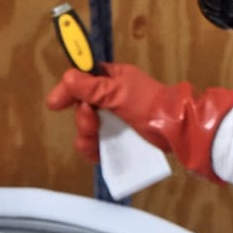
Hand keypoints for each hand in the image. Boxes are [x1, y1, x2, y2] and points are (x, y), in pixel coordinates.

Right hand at [45, 63, 232, 181]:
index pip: (82, 80)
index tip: (55, 103)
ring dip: (87, 136)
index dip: (69, 91)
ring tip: (96, 142)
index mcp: (113, 79)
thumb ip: (91, 87)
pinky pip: (98, 146)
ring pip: (88, 130)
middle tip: (92, 122)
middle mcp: (112, 99)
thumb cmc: (150, 106)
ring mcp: (116, 121)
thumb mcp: (118, 93)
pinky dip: (95, 151)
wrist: (178, 131)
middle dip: (83, 119)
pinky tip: (99, 155)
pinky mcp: (121, 140)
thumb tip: (67, 77)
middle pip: (82, 108)